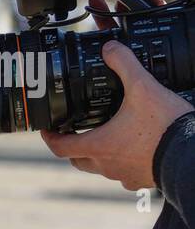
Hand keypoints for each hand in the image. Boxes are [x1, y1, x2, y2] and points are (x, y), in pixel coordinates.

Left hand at [40, 0, 193, 189]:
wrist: (193, 154)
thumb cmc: (166, 126)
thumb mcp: (144, 87)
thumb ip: (124, 64)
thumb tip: (110, 48)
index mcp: (98, 146)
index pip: (59, 147)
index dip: (49, 137)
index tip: (48, 129)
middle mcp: (106, 166)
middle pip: (77, 160)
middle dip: (73, 146)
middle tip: (75, 131)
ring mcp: (123, 176)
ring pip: (100, 168)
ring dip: (98, 154)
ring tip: (105, 136)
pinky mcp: (142, 180)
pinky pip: (123, 174)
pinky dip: (122, 161)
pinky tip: (132, 148)